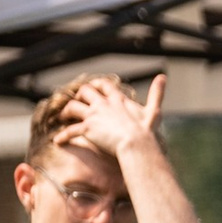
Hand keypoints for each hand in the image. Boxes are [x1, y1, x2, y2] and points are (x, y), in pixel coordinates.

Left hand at [50, 74, 164, 159]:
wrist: (137, 145)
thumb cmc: (146, 131)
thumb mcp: (153, 110)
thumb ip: (157, 93)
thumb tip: (163, 76)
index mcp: (117, 100)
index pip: (104, 85)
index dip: (97, 85)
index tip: (93, 89)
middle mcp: (103, 104)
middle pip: (85, 92)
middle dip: (79, 96)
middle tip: (76, 102)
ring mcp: (94, 116)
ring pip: (73, 107)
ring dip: (66, 112)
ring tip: (63, 118)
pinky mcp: (87, 128)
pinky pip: (70, 131)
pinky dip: (63, 136)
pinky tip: (57, 141)